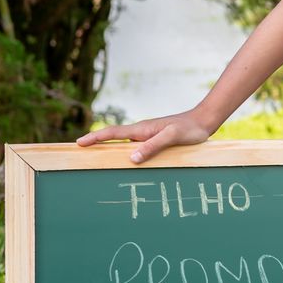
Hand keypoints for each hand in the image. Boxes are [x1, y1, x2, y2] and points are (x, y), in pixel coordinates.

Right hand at [76, 111, 213, 163]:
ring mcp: (147, 136)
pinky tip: (125, 161)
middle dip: (96, 143)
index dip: (95, 138)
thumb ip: (153, 146)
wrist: (203, 121)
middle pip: (114, 138)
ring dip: (109, 148)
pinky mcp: (155, 140)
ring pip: (124, 143)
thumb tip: (131, 158)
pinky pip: (135, 147)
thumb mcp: (171, 137)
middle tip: (80, 151)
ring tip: (95, 158)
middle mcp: (141, 132)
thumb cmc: (189, 129)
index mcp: (142, 129)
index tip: (79, 143)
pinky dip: (125, 153)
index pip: (113, 133)